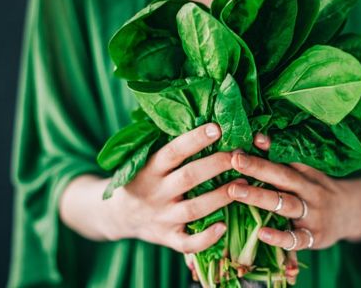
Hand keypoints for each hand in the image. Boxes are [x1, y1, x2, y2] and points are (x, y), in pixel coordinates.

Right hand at [60, 123, 241, 253]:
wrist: (117, 215)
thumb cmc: (143, 179)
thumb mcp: (147, 160)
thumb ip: (172, 148)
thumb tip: (206, 117)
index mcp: (149, 168)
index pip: (173, 151)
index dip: (195, 139)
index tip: (217, 128)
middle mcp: (155, 192)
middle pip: (189, 177)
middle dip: (217, 165)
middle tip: (240, 154)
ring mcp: (162, 217)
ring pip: (194, 209)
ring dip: (221, 197)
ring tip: (244, 185)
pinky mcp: (167, 239)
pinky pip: (188, 243)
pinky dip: (206, 238)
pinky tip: (224, 226)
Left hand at [226, 133, 360, 251]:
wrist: (353, 213)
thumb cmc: (318, 190)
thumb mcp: (305, 172)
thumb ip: (281, 159)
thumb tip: (256, 138)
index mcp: (305, 174)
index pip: (283, 161)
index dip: (262, 154)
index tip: (239, 148)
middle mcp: (309, 191)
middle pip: (283, 177)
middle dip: (258, 168)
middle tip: (234, 161)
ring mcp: (313, 215)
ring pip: (286, 205)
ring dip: (260, 197)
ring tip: (235, 191)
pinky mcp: (314, 238)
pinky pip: (296, 239)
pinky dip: (280, 237)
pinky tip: (261, 234)